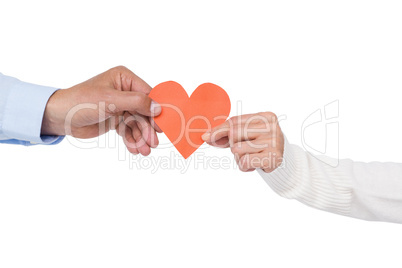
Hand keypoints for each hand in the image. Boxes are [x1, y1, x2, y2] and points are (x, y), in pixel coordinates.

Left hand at [41, 66, 161, 155]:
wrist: (60, 117)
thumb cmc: (81, 101)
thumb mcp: (111, 100)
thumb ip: (137, 102)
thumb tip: (158, 108)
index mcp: (124, 79)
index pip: (147, 94)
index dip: (157, 110)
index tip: (164, 125)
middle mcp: (124, 91)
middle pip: (144, 111)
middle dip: (148, 129)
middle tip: (153, 143)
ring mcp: (120, 106)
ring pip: (137, 123)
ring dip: (141, 137)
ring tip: (144, 151)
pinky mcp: (116, 119)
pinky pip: (128, 130)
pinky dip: (132, 140)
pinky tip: (135, 150)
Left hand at [202, 112, 283, 172]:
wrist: (279, 160)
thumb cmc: (259, 145)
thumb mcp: (244, 135)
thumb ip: (226, 134)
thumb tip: (206, 137)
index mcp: (265, 116)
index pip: (235, 121)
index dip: (218, 130)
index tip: (206, 137)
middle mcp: (271, 126)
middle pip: (234, 133)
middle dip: (233, 144)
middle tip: (244, 150)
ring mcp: (274, 141)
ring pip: (237, 149)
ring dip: (239, 158)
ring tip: (251, 158)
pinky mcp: (273, 157)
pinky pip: (245, 161)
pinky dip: (245, 166)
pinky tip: (255, 165)